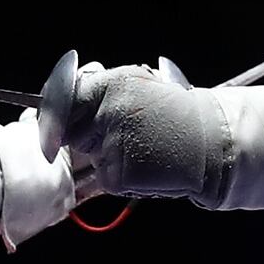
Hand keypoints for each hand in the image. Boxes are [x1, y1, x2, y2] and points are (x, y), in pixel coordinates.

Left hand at [38, 51, 232, 204]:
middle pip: (73, 133)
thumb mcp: (141, 85)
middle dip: (88, 137)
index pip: (65, 99)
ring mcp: (112, 145)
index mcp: (113, 84)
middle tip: (126, 134)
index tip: (51, 124)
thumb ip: (103, 90)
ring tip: (144, 147)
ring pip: (91, 157)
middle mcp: (108, 113)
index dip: (55, 114)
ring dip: (109, 157)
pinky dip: (122, 176)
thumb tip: (63, 99)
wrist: (212, 142)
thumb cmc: (176, 114)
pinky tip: (147, 164)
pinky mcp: (118, 174)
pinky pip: (106, 178)